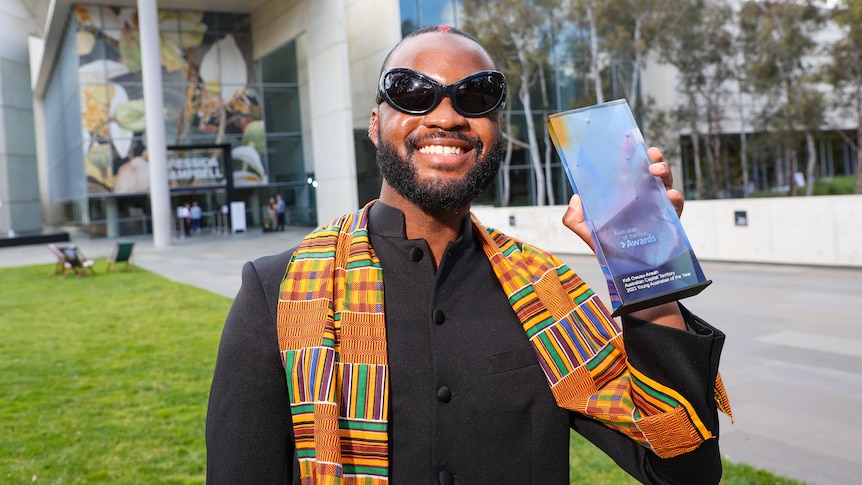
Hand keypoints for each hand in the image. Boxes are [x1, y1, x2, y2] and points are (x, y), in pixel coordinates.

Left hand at [562, 147, 682, 250]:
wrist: (625, 271)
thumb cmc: (607, 248)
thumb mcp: (586, 232)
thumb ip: (574, 218)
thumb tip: (575, 199)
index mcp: (624, 194)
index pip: (627, 168)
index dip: (629, 153)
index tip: (629, 139)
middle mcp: (642, 196)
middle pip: (651, 170)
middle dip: (653, 158)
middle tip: (650, 153)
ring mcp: (657, 207)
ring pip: (666, 182)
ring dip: (664, 172)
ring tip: (656, 171)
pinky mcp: (669, 220)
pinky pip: (676, 205)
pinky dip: (675, 197)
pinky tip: (669, 196)